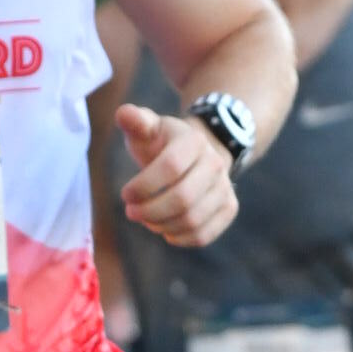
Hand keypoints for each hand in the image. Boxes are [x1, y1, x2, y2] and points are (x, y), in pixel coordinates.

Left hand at [117, 105, 236, 247]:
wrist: (195, 156)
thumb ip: (135, 121)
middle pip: (182, 198)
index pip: (170, 167)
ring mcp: (225, 187)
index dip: (144, 186)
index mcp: (194, 141)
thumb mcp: (148, 129)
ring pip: (192, 220)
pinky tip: (165, 230)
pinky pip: (204, 234)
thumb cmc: (162, 144)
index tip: (125, 195)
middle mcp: (215, 163)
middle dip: (150, 211)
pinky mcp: (228, 208)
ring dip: (162, 226)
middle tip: (132, 212)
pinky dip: (180, 238)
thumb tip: (123, 113)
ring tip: (146, 220)